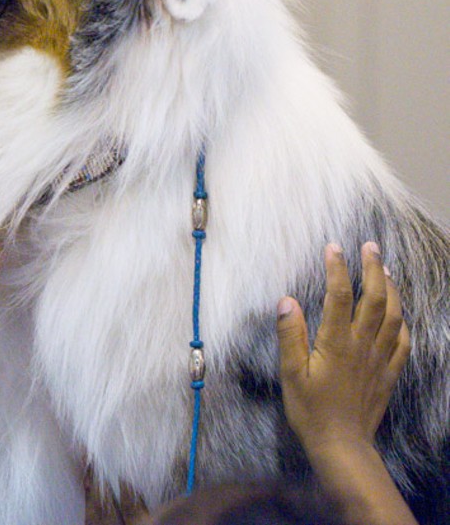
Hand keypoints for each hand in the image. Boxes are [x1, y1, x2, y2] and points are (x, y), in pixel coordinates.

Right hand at [276, 242, 417, 524]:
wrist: (342, 444)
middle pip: (374, 299)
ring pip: (393, 316)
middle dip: (373, 269)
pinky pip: (402, 342)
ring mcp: (380, 359)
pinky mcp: (389, 373)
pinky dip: (402, 321)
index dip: (338, 269)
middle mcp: (362, 345)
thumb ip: (290, 335)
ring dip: (391, 289)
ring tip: (385, 269)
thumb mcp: (291, 373)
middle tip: (370, 246)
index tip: (334, 247)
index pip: (339, 296)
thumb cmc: (310, 409)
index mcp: (337, 343)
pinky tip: (399, 313)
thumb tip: (287, 300)